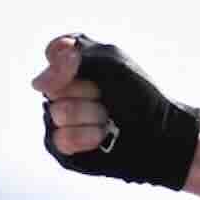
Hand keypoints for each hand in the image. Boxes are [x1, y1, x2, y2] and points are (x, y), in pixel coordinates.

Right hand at [32, 34, 199, 189]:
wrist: (162, 135)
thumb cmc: (142, 97)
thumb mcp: (111, 62)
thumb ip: (70, 59)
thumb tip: (37, 85)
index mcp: (77, 67)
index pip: (54, 53)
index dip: (75, 62)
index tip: (103, 70)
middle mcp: (66, 91)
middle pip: (54, 85)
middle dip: (87, 91)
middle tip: (110, 99)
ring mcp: (63, 119)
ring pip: (58, 112)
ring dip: (91, 115)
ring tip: (110, 120)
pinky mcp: (64, 147)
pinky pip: (59, 138)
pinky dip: (86, 137)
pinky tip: (103, 138)